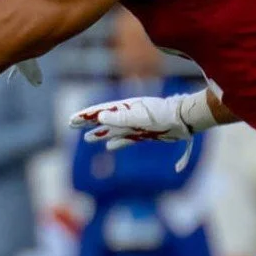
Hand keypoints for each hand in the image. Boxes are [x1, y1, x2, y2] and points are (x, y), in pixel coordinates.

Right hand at [71, 89, 215, 148]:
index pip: (100, 111)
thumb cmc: (163, 115)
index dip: (85, 116)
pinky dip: (117, 143)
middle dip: (88, 122)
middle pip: (103, 119)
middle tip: (71, 124)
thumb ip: (121, 118)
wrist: (184, 120)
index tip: (72, 120)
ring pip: (113, 131)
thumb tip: (100, 117)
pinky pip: (127, 140)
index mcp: (125, 108)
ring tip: (87, 139)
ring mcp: (136, 125)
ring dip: (100, 134)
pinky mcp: (144, 135)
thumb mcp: (141, 116)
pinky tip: (110, 148)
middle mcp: (128, 116)